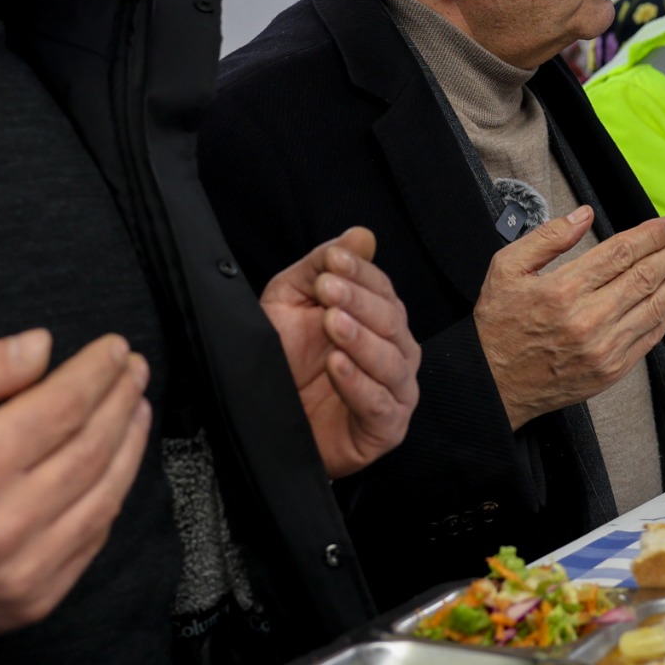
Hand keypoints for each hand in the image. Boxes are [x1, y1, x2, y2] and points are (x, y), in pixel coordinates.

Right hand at [0, 329, 152, 642]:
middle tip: (133, 371)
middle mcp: (5, 521)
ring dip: (129, 444)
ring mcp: (24, 567)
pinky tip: (116, 465)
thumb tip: (39, 346)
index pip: (63, 405)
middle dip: (121, 399)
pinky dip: (112, 496)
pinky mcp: (33, 599)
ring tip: (136, 409)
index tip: (113, 349)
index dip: (97, 371)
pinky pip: (92, 540)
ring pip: (104, 494)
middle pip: (92, 446)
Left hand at [257, 227, 421, 478]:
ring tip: (332, 324)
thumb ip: (322, 266)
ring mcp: (396, 392)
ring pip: (391, 361)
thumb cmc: (286, 361)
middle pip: (391, 321)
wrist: (268, 419)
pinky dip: (359, 385)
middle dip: (358, 302)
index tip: (334, 260)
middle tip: (327, 289)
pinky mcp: (386, 429)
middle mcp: (396, 352)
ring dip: (360, 339)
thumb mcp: (292, 302)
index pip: (382, 288)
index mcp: (381, 320)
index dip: (359, 272)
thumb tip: (361, 235)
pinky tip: (337, 365)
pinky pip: (380, 405)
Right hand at [475, 209, 664, 428]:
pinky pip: (651, 336)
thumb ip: (547, 237)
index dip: (650, 235)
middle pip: (644, 277)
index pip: (620, 253)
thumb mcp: (507, 268)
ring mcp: (604, 349)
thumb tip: (583, 215)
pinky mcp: (612, 370)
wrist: (494, 383)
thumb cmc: (499, 324)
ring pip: (655, 307)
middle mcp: (588, 320)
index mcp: (562, 290)